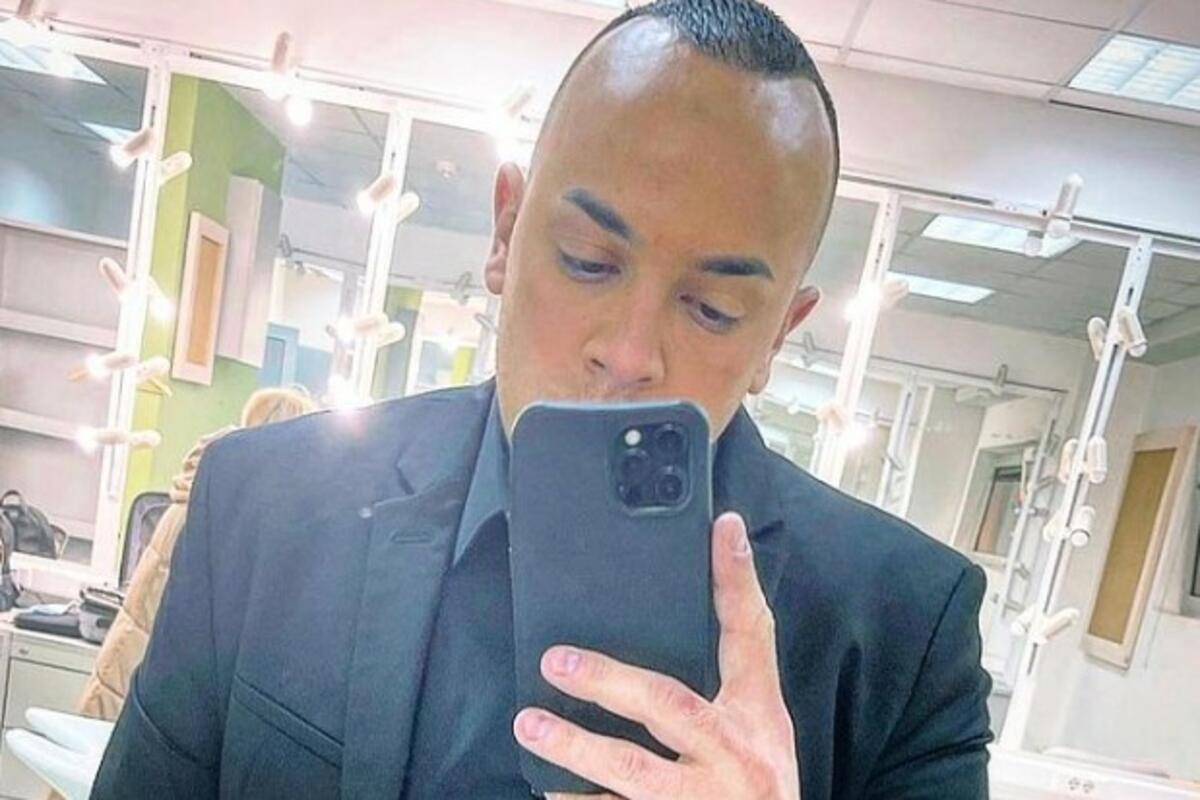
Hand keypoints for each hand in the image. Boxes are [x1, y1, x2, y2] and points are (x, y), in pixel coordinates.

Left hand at [513, 512, 799, 798]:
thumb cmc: (760, 788)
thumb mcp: (764, 729)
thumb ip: (727, 676)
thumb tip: (689, 598)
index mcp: (756, 716)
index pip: (749, 636)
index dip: (736, 580)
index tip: (723, 528)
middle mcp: (733, 754)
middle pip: (669, 704)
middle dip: (609, 680)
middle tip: (556, 661)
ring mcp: (702, 798)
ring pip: (632, 771)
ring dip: (576, 747)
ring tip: (531, 724)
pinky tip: (548, 789)